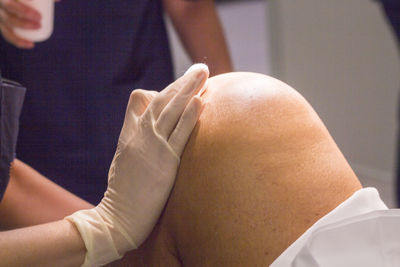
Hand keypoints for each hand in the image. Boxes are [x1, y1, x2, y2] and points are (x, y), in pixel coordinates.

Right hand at [0, 0, 58, 47]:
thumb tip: (59, 0)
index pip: (11, 5)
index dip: (24, 12)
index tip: (40, 16)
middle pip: (9, 18)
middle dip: (25, 24)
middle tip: (40, 24)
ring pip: (7, 29)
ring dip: (22, 36)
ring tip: (37, 35)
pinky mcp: (2, 24)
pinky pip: (8, 35)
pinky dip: (19, 41)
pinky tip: (31, 44)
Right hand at [66, 64, 208, 265]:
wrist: (116, 218)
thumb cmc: (122, 193)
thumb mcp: (122, 161)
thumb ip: (133, 143)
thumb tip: (148, 135)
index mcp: (128, 133)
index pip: (141, 100)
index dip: (162, 92)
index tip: (180, 90)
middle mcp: (139, 135)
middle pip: (161, 99)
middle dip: (182, 82)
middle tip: (200, 68)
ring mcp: (151, 146)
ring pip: (171, 110)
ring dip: (188, 88)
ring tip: (204, 72)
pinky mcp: (165, 162)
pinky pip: (179, 133)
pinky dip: (189, 115)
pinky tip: (200, 101)